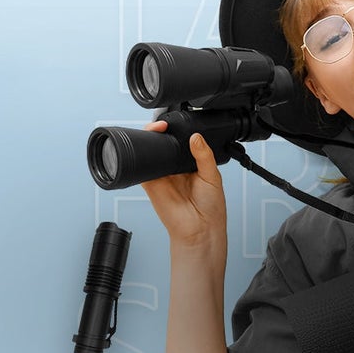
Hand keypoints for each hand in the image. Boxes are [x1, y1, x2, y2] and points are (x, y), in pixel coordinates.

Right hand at [137, 122, 227, 249]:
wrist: (200, 229)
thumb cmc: (211, 207)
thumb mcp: (213, 176)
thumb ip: (204, 155)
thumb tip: (196, 137)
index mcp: (190, 163)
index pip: (180, 141)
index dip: (176, 131)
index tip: (176, 123)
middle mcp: (174, 167)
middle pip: (162, 144)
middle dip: (160, 132)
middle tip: (163, 126)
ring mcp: (161, 175)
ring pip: (150, 151)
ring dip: (149, 140)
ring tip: (156, 133)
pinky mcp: (150, 183)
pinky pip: (141, 168)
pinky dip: (140, 157)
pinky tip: (146, 150)